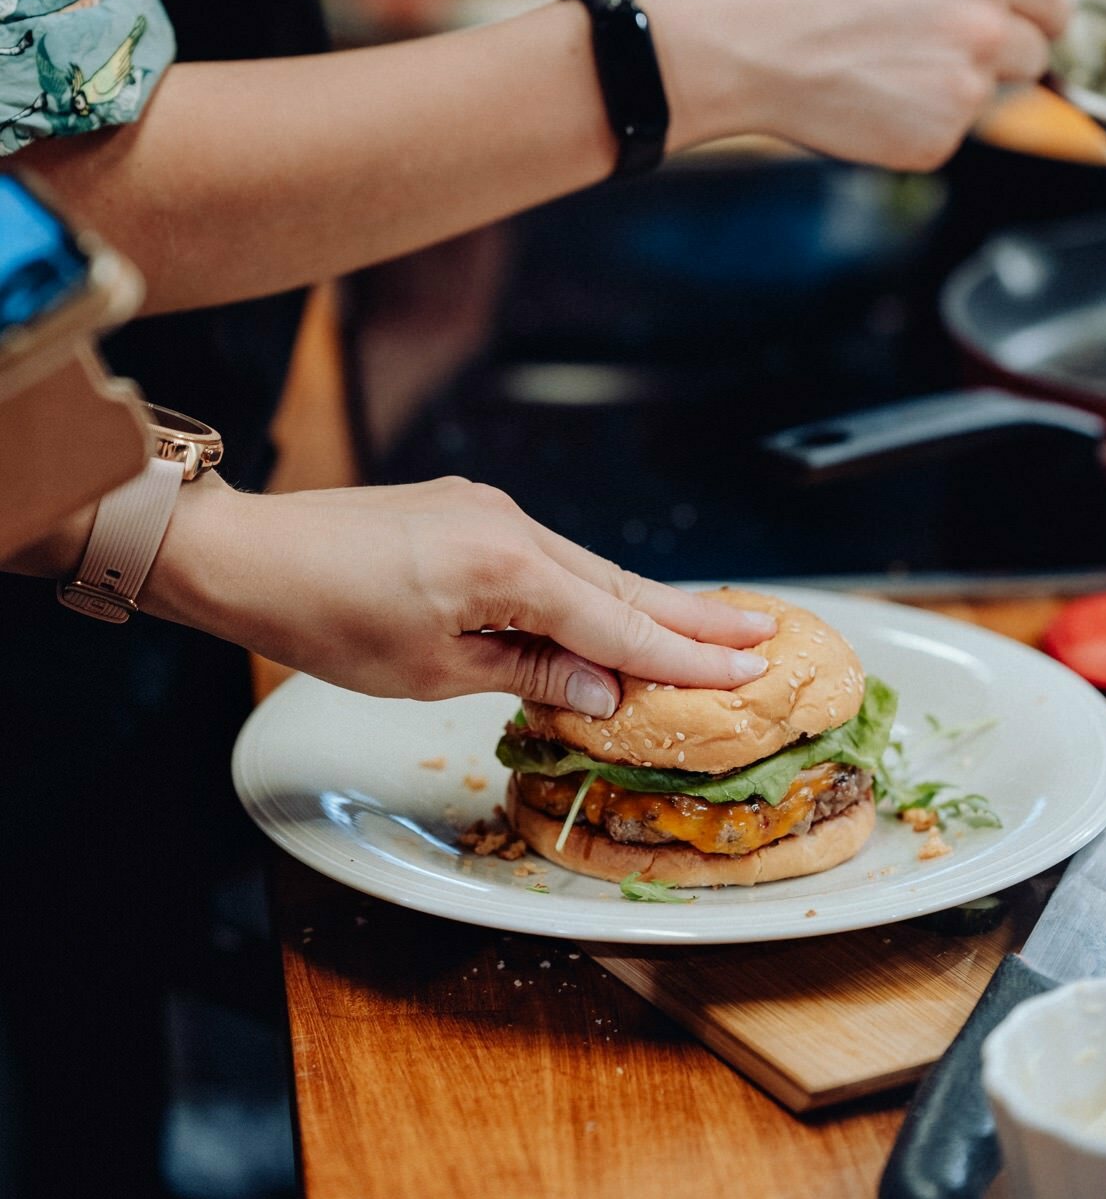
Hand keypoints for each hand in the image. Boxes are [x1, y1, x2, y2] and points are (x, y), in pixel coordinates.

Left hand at [143, 473, 773, 710]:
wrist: (250, 553)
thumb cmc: (327, 618)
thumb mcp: (433, 669)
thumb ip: (528, 672)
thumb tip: (604, 688)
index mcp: (509, 567)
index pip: (618, 624)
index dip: (687, 654)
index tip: (749, 666)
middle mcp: (511, 525)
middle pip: (619, 585)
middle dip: (693, 617)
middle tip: (763, 634)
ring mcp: (489, 511)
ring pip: (586, 569)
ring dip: (645, 603)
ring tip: (710, 625)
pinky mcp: (467, 511)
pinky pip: (548, 557)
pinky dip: (588, 590)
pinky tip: (613, 609)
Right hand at [648, 0, 1067, 171]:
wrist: (743, 44)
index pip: (1053, 6)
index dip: (1030, 16)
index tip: (1016, 26)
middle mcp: (989, 31)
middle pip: (1032, 58)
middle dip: (997, 57)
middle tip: (932, 54)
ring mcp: (964, 95)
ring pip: (986, 102)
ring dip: (951, 94)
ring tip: (884, 75)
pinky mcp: (933, 146)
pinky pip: (944, 139)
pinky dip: (914, 129)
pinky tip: (867, 104)